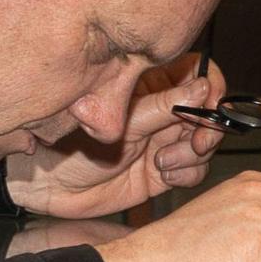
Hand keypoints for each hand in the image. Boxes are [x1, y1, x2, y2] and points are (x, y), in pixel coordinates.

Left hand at [3, 59, 227, 218]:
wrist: (47, 186)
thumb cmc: (67, 144)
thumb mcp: (121, 123)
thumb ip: (163, 107)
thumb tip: (202, 88)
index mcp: (151, 85)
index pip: (197, 75)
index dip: (213, 89)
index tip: (212, 108)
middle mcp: (163, 110)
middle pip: (208, 111)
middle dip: (208, 129)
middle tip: (197, 143)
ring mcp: (164, 140)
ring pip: (204, 142)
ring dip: (193, 154)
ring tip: (162, 163)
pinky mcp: (164, 169)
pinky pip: (194, 169)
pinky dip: (187, 173)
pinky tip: (162, 174)